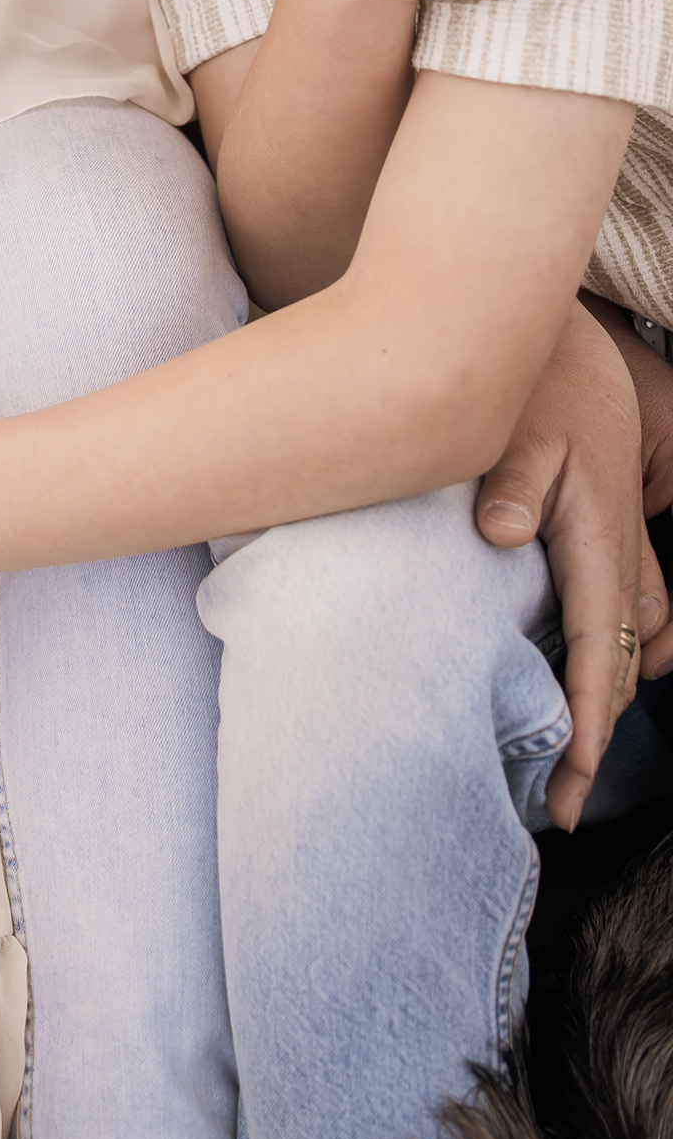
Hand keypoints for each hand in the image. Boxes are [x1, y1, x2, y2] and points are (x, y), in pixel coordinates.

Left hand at [473, 298, 667, 827]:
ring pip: (637, 636)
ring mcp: (621, 534)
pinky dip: (628, 646)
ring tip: (579, 756)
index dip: (588, 726)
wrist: (559, 334)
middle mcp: (617, 545)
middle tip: (562, 804)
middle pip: (621, 662)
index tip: (570, 790)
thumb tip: (502, 533)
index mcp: (593, 534)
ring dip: (613, 694)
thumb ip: (511, 479)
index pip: (597, 652)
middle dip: (596, 738)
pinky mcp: (611, 519)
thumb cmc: (530, 382)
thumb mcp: (515, 423)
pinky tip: (613, 669)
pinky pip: (633, 602)